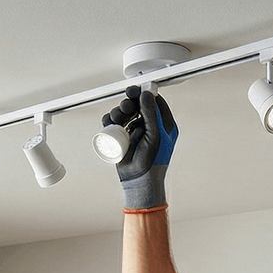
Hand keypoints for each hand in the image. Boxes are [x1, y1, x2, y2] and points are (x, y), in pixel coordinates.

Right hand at [101, 86, 177, 209]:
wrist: (139, 181)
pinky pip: (113, 124)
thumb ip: (152, 114)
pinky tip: (110, 122)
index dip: (144, 94)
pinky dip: (109, 120)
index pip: (155, 102)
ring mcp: (135, 131)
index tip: (135, 91)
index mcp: (163, 124)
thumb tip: (146, 94)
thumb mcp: (156, 135)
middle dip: (129, 103)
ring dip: (118, 112)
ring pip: (124, 114)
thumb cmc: (153, 161)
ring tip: (118, 119)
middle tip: (126, 108)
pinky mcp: (122, 138)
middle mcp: (149, 126)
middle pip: (137, 105)